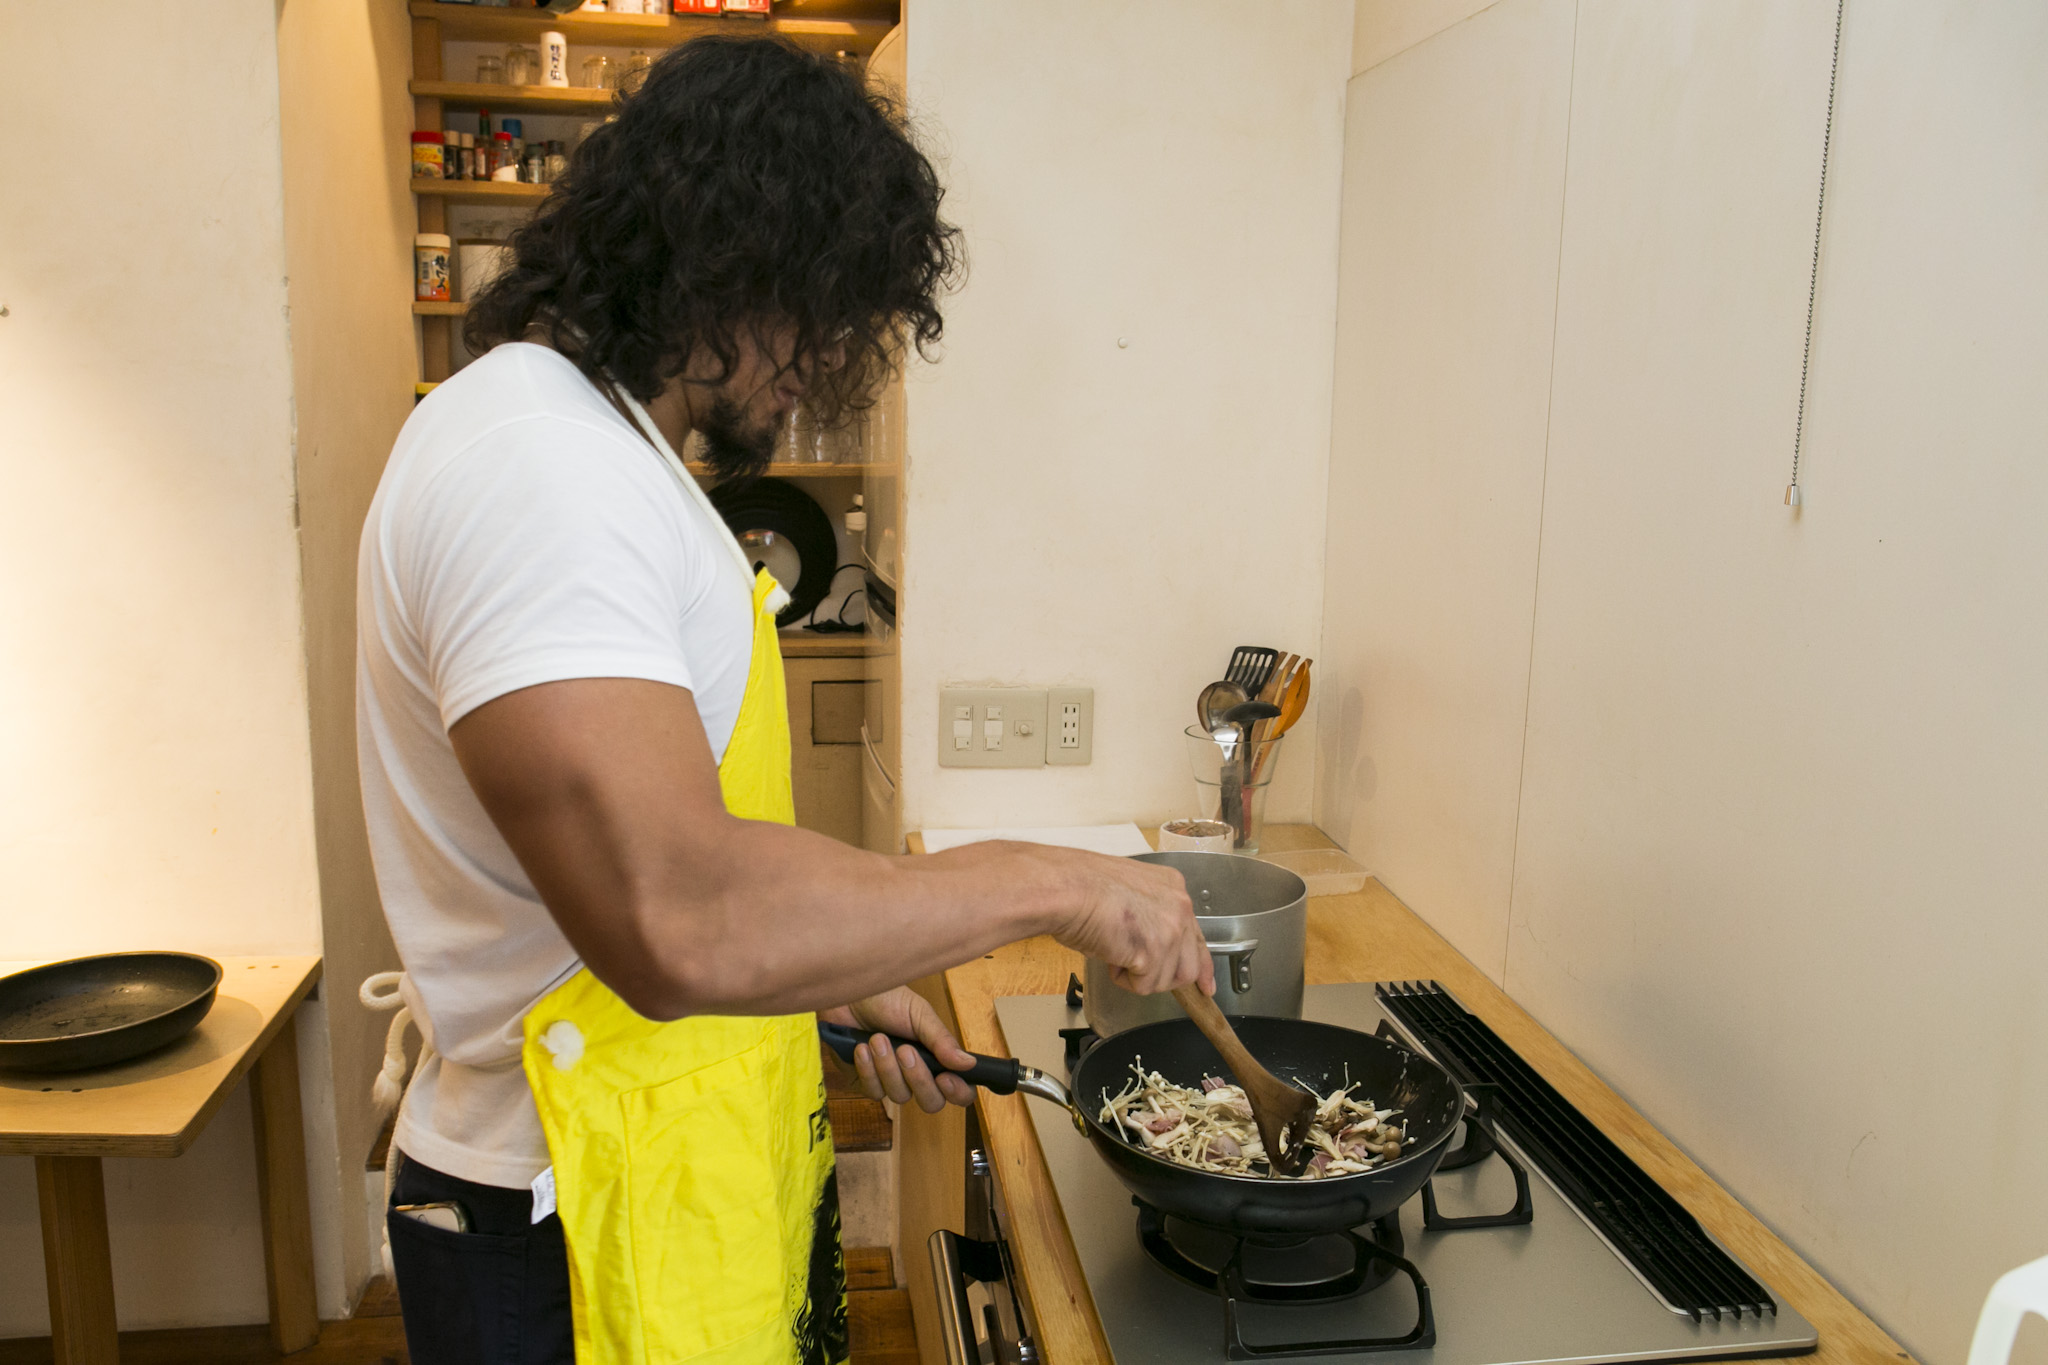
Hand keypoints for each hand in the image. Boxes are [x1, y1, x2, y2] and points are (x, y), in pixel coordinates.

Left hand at [822, 987, 976, 1112]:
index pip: (958, 1090)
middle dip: (918, 1078)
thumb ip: (942, 1041)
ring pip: (899, 1096)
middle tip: (905, 1051)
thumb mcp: (920, 1014)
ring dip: (888, 1067)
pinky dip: (867, 1069)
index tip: (944, 1077)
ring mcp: (890, 1081)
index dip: (957, 1092)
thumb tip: (969, 1064)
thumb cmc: (887, 1000)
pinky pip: (873, 1092)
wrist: (850, 994)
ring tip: (878, 1038)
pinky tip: (861, 1048)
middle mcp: (916, 1075)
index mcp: (937, 1058)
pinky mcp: (865, 1083)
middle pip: (930, 1102)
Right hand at [1045, 850, 1212, 996]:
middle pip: (1189, 966)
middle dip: (1162, 975)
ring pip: (1167, 980)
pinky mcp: (1154, 952)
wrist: (1066, 888)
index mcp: (1172, 886)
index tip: (1206, 987)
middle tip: (1136, 969)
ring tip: (1114, 951)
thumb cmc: (1080, 885)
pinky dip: (1123, 979)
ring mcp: (1170, 929)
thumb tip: (1146, 944)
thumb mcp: (1127, 892)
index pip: (1196, 935)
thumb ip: (1148, 914)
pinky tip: (1110, 956)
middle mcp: (1179, 906)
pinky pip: (1145, 986)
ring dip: (1139, 976)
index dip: (1201, 967)